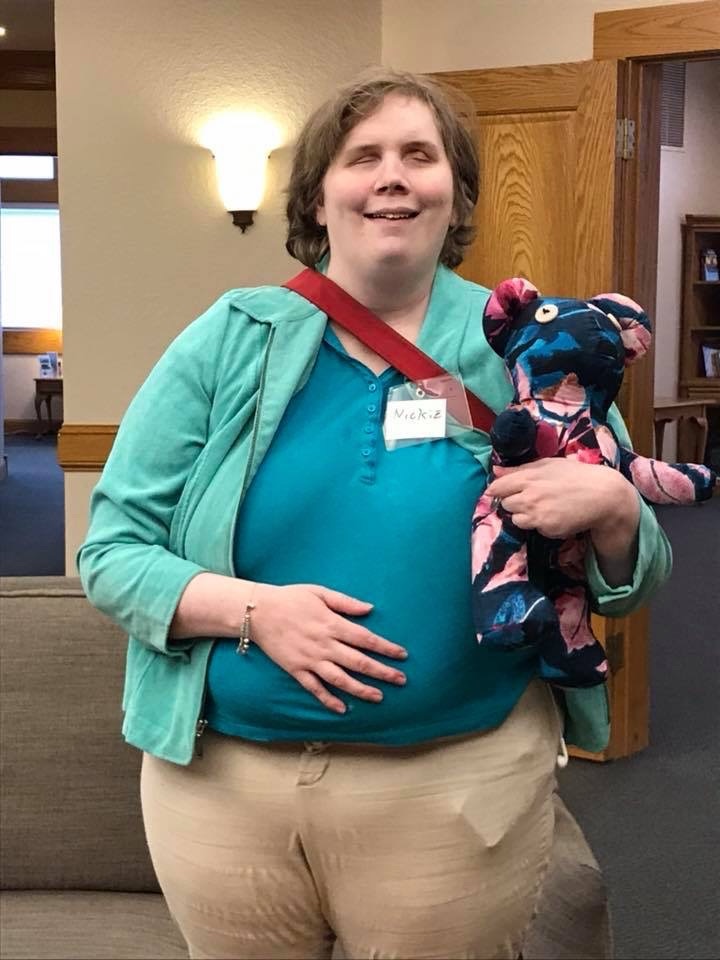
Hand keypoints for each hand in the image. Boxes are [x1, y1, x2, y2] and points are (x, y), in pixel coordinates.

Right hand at [250, 584, 407, 713]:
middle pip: (358, 662)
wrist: (257, 612)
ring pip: (340, 679)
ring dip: (361, 689)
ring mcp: (310, 659)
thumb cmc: (291, 598)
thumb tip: (370, 609)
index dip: (386, 648)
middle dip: (382, 672)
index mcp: (332, 624)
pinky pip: (314, 688)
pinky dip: (328, 699)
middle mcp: (324, 644)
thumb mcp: (319, 592)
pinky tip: (342, 709)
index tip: (402, 655)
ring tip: (379, 697)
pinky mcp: (296, 670)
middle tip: (401, 680)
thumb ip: (346, 602)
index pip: (366, 638)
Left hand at [486, 458, 639, 553]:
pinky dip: (539, 525)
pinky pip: (532, 529)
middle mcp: (529, 496)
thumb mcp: (547, 465)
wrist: (601, 495)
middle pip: (505, 504)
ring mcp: (537, 514)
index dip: (499, 490)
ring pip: (515, 519)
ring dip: (524, 515)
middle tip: (531, 498)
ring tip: (542, 508)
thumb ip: (519, 469)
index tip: (505, 491)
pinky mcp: (546, 528)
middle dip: (514, 502)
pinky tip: (553, 516)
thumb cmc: (575, 476)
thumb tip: (495, 470)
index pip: (496, 487)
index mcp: (528, 477)